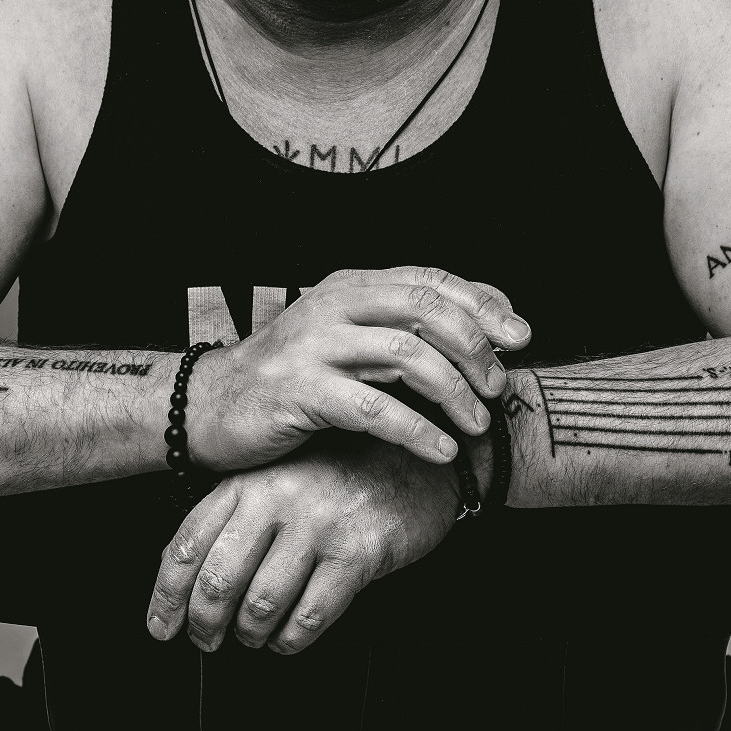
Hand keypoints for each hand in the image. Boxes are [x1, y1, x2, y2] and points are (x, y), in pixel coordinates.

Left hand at [147, 436, 461, 652]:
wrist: (414, 459)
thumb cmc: (339, 473)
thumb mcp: (277, 478)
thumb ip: (234, 516)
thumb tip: (181, 579)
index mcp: (248, 480)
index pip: (186, 544)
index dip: (166, 597)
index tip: (161, 627)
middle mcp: (277, 498)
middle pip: (217, 581)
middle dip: (204, 625)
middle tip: (208, 641)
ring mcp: (317, 524)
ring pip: (260, 605)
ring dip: (249, 636)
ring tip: (253, 637)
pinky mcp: (356, 552)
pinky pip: (308, 617)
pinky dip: (290, 640)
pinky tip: (289, 636)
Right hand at [186, 265, 529, 470]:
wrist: (209, 407)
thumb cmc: (292, 379)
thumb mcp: (347, 340)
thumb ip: (400, 330)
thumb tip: (484, 330)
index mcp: (350, 285)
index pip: (430, 279)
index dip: (483, 304)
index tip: (521, 337)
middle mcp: (334, 304)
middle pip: (425, 309)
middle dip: (475, 348)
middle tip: (499, 388)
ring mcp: (314, 345)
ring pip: (406, 355)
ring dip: (454, 392)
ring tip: (476, 425)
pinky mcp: (300, 390)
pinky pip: (374, 408)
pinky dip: (417, 430)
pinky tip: (440, 452)